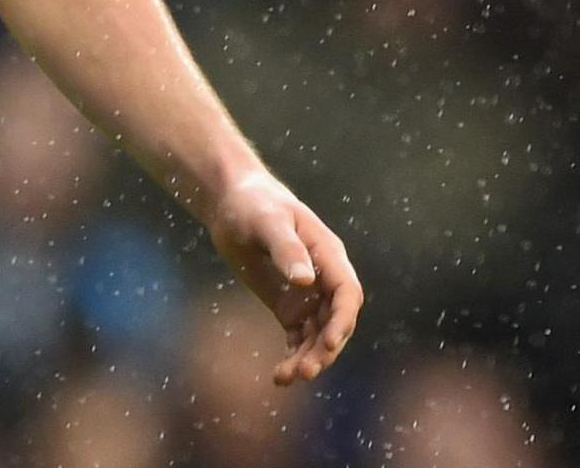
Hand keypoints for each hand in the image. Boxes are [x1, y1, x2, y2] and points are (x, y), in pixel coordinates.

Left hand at [206, 172, 362, 385]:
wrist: (232, 203)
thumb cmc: (253, 204)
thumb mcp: (267, 222)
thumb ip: (286, 249)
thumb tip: (305, 281)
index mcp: (329, 255)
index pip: (347, 293)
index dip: (342, 320)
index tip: (328, 342)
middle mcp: (325, 279)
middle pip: (336, 321)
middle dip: (324, 348)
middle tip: (304, 371)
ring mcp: (309, 295)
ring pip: (318, 335)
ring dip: (308, 358)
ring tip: (286, 377)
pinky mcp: (289, 306)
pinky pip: (298, 337)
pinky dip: (293, 355)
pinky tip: (279, 376)